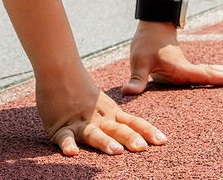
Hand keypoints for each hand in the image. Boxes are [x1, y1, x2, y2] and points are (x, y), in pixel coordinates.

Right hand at [38, 72, 164, 156]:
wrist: (59, 69)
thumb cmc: (79, 87)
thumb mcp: (102, 103)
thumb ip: (112, 117)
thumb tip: (126, 130)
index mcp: (111, 112)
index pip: (133, 121)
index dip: (148, 131)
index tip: (163, 140)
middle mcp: (99, 118)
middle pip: (118, 129)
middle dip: (131, 138)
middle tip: (143, 148)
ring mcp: (80, 122)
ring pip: (94, 133)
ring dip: (105, 142)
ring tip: (116, 151)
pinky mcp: (60, 127)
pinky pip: (64, 137)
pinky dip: (67, 145)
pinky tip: (72, 153)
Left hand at [122, 22, 222, 95]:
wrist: (152, 24)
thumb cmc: (146, 43)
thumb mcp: (139, 61)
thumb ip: (136, 79)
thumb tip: (129, 92)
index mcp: (182, 69)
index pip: (208, 76)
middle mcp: (189, 68)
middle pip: (216, 72)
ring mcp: (188, 66)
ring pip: (213, 70)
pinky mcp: (185, 65)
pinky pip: (206, 71)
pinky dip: (219, 72)